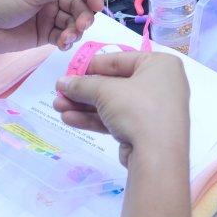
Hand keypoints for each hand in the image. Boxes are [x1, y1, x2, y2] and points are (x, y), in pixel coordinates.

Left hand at [0, 0, 105, 56]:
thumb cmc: (0, 1)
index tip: (98, 7)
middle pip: (79, 4)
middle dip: (83, 16)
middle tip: (81, 27)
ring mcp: (49, 14)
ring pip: (74, 21)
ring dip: (75, 30)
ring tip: (67, 38)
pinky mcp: (45, 33)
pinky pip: (64, 35)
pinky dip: (67, 40)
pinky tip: (63, 44)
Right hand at [53, 52, 188, 166]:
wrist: (157, 156)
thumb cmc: (138, 108)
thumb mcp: (106, 91)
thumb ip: (82, 85)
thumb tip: (62, 82)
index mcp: (159, 65)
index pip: (119, 60)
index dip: (91, 66)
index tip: (69, 72)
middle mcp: (159, 84)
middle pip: (114, 83)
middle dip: (84, 90)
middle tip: (59, 93)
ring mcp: (152, 109)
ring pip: (112, 103)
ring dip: (84, 105)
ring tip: (57, 107)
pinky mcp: (143, 131)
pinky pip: (116, 119)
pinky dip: (93, 119)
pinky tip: (69, 119)